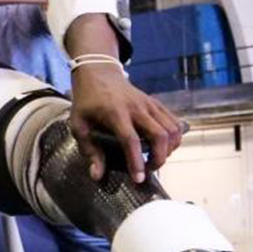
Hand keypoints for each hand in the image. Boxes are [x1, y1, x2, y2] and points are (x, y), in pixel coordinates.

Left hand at [67, 64, 183, 183]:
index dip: (136, 161)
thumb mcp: (79, 124)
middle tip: (150, 169)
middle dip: (160, 157)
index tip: (138, 179)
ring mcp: (150, 104)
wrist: (99, 73)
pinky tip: (163, 146)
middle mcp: (137, 108)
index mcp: (115, 113)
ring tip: (156, 158)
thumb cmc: (87, 101)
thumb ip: (89, 150)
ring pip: (172, 129)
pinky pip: (173, 121)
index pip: (131, 140)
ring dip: (169, 148)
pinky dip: (174, 137)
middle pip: (159, 135)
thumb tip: (97, 175)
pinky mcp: (156, 103)